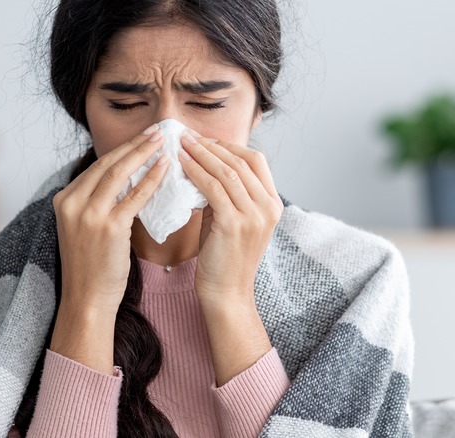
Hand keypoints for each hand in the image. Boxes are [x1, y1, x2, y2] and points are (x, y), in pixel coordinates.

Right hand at [53, 126, 168, 311]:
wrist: (86, 299)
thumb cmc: (91, 267)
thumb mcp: (84, 228)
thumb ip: (97, 203)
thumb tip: (126, 180)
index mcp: (64, 200)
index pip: (96, 167)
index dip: (122, 150)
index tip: (141, 138)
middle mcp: (71, 202)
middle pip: (107, 164)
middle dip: (134, 145)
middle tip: (156, 131)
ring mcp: (88, 214)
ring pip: (119, 173)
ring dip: (143, 154)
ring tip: (163, 141)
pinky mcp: (108, 228)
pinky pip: (134, 196)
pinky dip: (151, 179)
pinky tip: (165, 168)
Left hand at [178, 132, 282, 304]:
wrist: (227, 292)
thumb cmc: (224, 257)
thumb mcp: (231, 219)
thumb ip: (226, 195)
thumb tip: (203, 166)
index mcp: (272, 204)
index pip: (255, 161)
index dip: (229, 146)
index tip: (205, 140)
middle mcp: (269, 207)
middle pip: (242, 161)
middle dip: (212, 145)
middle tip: (188, 135)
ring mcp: (255, 215)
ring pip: (227, 171)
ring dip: (202, 154)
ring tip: (182, 143)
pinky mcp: (235, 224)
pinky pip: (213, 188)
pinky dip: (196, 172)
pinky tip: (181, 164)